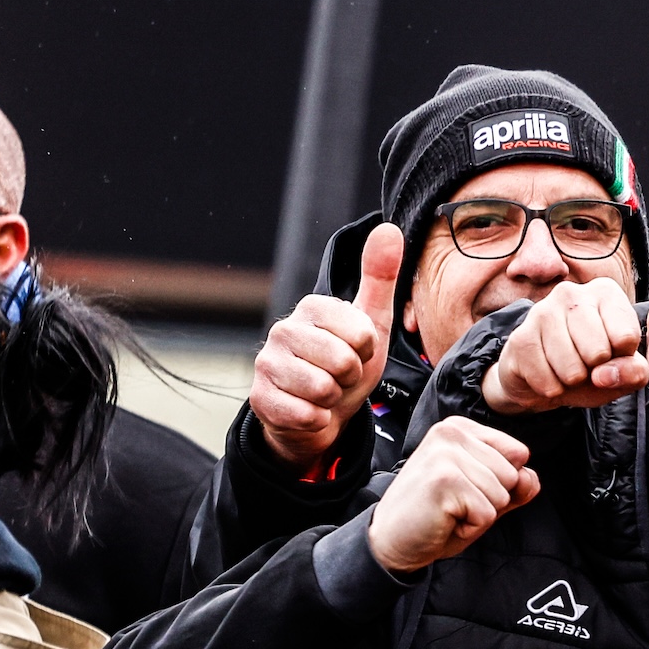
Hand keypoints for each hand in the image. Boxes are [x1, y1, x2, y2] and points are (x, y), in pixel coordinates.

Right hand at [249, 223, 400, 469]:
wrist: (320, 413)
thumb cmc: (348, 365)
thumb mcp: (372, 323)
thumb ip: (380, 279)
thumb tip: (389, 229)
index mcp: (313, 307)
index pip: (362, 334)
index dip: (367, 352)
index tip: (357, 352)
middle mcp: (284, 329)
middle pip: (343, 363)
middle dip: (350, 378)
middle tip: (341, 377)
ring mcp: (267, 363)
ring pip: (322, 389)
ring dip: (333, 400)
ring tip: (325, 392)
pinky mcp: (260, 398)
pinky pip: (305, 414)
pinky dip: (316, 420)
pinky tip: (309, 411)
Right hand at [366, 417, 540, 573]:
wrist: (393, 540)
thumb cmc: (438, 516)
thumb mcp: (484, 496)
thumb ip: (514, 485)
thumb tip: (530, 478)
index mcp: (461, 429)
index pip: (518, 454)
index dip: (501, 484)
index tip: (466, 489)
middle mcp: (451, 433)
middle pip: (513, 475)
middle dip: (491, 501)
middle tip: (454, 503)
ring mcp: (446, 454)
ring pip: (502, 495)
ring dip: (480, 514)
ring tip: (449, 511)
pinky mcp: (444, 480)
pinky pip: (488, 513)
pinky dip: (471, 527)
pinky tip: (444, 520)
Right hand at [481, 277, 647, 414]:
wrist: (547, 378)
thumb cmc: (593, 368)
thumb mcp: (625, 372)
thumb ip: (635, 372)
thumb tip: (605, 375)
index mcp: (605, 293)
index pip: (627, 336)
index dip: (622, 359)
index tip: (612, 353)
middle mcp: (571, 293)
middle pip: (598, 351)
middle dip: (595, 371)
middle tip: (587, 364)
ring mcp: (542, 311)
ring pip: (571, 367)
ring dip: (572, 381)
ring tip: (568, 370)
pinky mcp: (520, 336)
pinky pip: (546, 378)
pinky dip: (552, 388)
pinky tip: (549, 375)